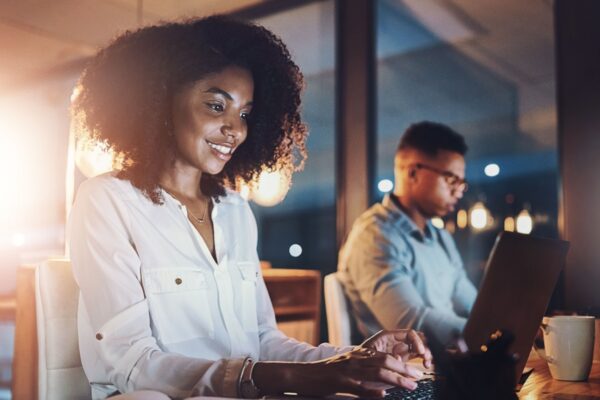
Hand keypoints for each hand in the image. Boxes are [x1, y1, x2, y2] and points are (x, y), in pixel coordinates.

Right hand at [275, 347, 424, 397]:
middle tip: (418, 378)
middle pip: (384, 361)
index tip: (415, 372)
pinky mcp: (339, 382)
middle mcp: (354, 360)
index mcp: (356, 355)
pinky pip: (358, 387)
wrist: (300, 374)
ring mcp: (347, 371)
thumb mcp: (344, 368)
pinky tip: (383, 395)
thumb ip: (361, 371)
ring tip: (410, 387)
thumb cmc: (323, 374)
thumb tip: (381, 382)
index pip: (384, 356)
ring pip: (376, 372)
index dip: (402, 364)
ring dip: (396, 380)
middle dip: (404, 370)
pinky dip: (372, 391)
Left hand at [361, 329, 432, 369]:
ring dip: (426, 353)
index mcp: (388, 336)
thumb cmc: (360, 360)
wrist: (353, 368)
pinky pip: (416, 354)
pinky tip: (426, 365)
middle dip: (424, 347)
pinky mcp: (403, 358)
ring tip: (427, 364)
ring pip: (418, 347)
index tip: (421, 352)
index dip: (417, 342)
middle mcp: (396, 340)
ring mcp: (400, 349)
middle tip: (427, 359)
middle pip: (416, 339)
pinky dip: (423, 358)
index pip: (409, 334)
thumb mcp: (371, 356)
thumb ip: (385, 356)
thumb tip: (399, 359)